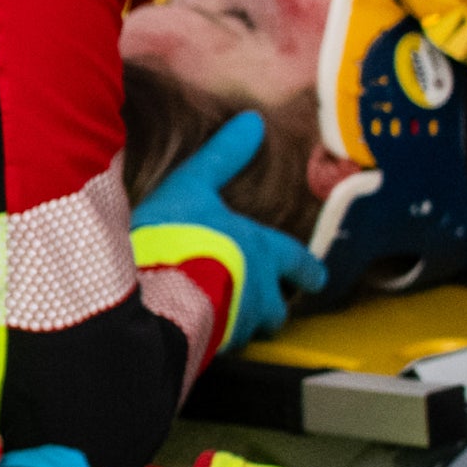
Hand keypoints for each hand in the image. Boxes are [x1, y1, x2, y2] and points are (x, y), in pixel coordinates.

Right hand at [135, 109, 330, 344]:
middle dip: (273, 306)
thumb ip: (222, 156)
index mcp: (262, 251)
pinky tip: (191, 328)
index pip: (298, 264)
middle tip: (264, 304)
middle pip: (278, 308)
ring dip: (241, 322)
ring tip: (223, 316)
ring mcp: (235, 323)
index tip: (315, 278)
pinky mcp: (210, 346)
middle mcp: (258, 291)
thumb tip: (252, 120)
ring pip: (249, 329)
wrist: (151, 289)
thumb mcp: (194, 185)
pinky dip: (211, 335)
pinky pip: (219, 344)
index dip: (307, 270)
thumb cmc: (176, 235)